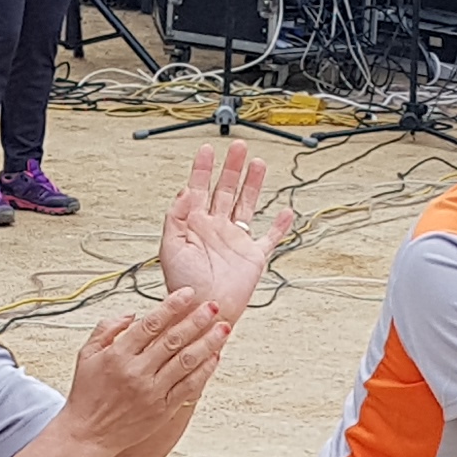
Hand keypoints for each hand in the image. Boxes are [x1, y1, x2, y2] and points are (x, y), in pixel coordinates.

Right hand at [59, 290, 227, 450]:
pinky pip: (188, 386)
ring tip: (223, 328)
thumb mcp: (86, 354)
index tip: (188, 293)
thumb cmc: (87, 393)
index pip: (151, 323)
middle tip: (213, 306)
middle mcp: (136, 371)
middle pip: (173, 339)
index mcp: (118, 354)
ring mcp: (151, 391)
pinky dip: (204, 371)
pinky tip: (215, 357)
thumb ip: (107, 329)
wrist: (88, 434)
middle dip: (196, 320)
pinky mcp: (162, 409)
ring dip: (208, 343)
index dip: (172, 305)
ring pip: (186, 361)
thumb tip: (132, 314)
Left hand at [156, 140, 291, 320]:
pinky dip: (280, 227)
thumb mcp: (170, 248)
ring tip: (258, 164)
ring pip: (247, 204)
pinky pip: (269, 238)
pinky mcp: (253, 256)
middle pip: (225, 189)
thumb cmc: (183, 285)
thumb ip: (175, 218)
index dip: (203, 168)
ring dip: (253, 184)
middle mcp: (216, 228)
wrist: (203, 310)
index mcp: (195, 225)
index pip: (200, 188)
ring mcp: (235, 240)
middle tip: (238, 147)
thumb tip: (185, 191)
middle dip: (232, 167)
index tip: (208, 150)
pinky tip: (286, 213)